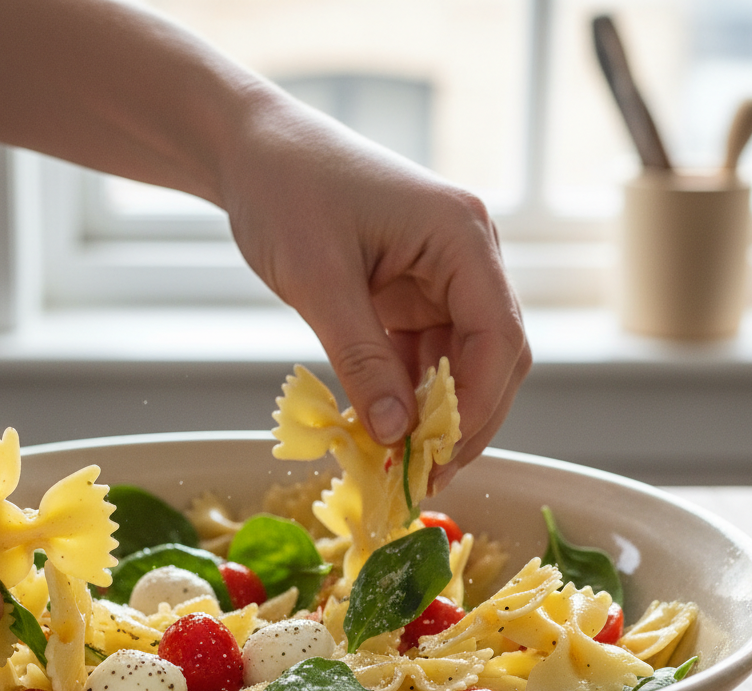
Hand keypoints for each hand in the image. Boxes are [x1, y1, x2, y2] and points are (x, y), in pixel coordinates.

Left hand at [221, 93, 530, 486]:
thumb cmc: (285, 192)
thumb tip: (397, 435)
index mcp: (461, 235)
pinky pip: (422, 356)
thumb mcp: (319, 282)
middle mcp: (465, 256)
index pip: (499, 333)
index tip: (440, 456)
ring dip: (433, 415)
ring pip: (459, 363)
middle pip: (492, 355)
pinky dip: (406, 396)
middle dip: (463, 419)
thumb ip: (361, 359)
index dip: (478, 405)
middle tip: (423, 477)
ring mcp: (440, 276)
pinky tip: (384, 432)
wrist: (252, 153)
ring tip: (401, 467)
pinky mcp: (410, 294)